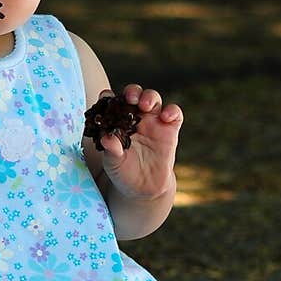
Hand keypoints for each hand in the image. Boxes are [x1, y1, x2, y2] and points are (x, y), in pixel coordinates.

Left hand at [96, 84, 182, 200]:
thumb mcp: (113, 163)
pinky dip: (172, 110)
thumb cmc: (123, 171)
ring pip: (153, 99)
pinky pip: (174, 113)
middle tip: (130, 98)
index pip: (112, 102)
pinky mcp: (170, 129)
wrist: (143, 188)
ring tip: (146, 106)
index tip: (105, 96)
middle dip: (132, 92)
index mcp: (117, 120)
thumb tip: (106, 138)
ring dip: (149, 97)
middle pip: (135, 94)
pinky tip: (166, 116)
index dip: (109, 96)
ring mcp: (153, 121)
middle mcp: (135, 116)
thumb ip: (111, 150)